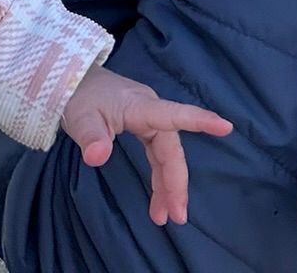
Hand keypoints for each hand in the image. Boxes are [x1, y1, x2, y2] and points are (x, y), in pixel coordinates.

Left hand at [59, 64, 232, 226]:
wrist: (70, 79)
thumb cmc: (78, 96)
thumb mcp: (79, 117)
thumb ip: (90, 137)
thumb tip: (96, 158)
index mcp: (140, 106)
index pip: (173, 115)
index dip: (199, 121)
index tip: (226, 127)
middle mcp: (150, 112)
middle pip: (171, 149)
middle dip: (175, 183)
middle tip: (177, 217)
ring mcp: (147, 119)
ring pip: (166, 155)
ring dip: (168, 185)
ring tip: (164, 216)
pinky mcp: (142, 125)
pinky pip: (158, 154)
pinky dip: (159, 176)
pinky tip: (158, 196)